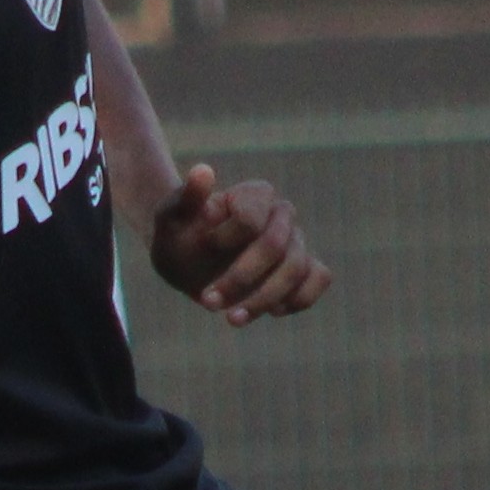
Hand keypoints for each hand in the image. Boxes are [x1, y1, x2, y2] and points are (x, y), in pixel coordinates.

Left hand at [150, 162, 327, 324]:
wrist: (186, 259)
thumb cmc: (178, 234)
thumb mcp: (170, 217)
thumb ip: (186, 197)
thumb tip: (203, 171)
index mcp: (254, 194)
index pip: (253, 218)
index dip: (227, 239)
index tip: (203, 245)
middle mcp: (281, 214)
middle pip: (277, 247)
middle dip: (241, 278)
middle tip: (207, 301)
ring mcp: (295, 241)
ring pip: (296, 269)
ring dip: (262, 300)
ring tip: (230, 318)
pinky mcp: (303, 267)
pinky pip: (319, 279)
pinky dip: (297, 299)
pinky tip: (270, 312)